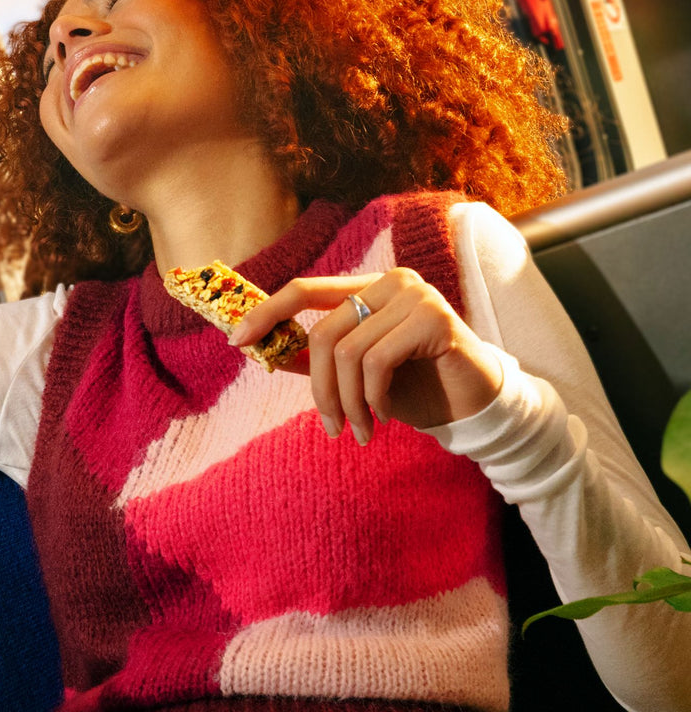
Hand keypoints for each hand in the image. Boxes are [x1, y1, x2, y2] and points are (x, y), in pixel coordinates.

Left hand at [229, 268, 502, 444]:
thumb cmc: (414, 387)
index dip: (266, 312)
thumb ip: (317, 357)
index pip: (305, 288)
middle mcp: (390, 281)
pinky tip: (387, 415)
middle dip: (320, 390)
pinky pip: (377, 361)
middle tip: (331, 428)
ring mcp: (414, 295)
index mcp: (368, 287)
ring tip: (361, 429)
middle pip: (322, 333)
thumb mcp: (357, 373)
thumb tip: (267, 352)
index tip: (237, 342)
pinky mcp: (434, 317)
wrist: (475, 404)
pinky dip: (374, 397)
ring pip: (347, 352)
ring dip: (349, 403)